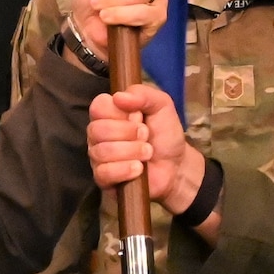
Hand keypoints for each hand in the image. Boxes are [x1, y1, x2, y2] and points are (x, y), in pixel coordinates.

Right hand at [88, 85, 202, 210]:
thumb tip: (118, 97)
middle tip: (146, 135)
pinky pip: (104, 173)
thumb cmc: (165, 134)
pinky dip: (125, 170)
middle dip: (127, 133)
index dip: (117, 112)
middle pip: (97, 130)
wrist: (176, 166)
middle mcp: (99, 134)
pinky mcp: (103, 178)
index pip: (97, 106)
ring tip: (147, 153)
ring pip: (101, 152)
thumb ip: (143, 94)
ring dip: (131, 151)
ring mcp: (98, 157)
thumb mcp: (162, 106)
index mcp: (109, 114)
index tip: (138, 116)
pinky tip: (139, 169)